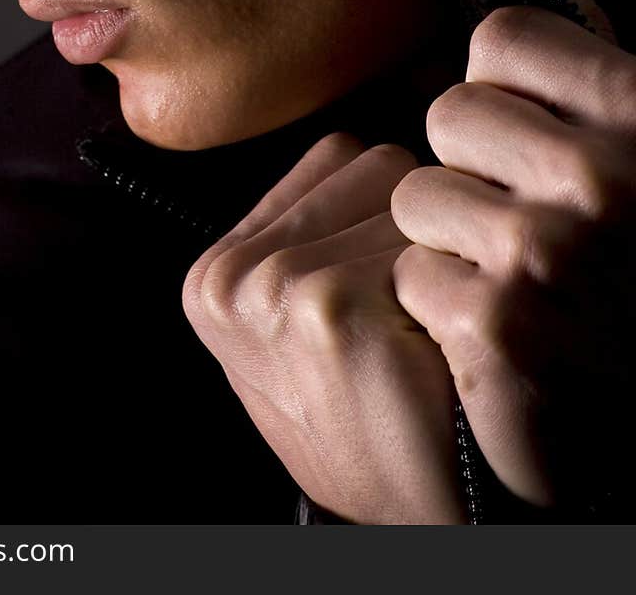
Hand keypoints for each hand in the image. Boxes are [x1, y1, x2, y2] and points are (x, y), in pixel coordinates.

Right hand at [182, 133, 468, 523]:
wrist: (416, 515)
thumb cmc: (374, 416)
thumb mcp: (302, 328)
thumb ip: (306, 232)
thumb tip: (366, 151)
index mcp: (212, 275)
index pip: (337, 154)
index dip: (386, 213)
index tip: (386, 285)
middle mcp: (232, 277)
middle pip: (376, 167)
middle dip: (410, 228)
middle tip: (411, 312)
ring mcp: (276, 290)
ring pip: (405, 200)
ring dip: (433, 255)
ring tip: (422, 328)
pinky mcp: (333, 307)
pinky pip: (429, 245)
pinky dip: (454, 288)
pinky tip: (438, 347)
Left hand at [391, 0, 635, 507]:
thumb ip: (587, 32)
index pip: (501, 38)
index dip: (511, 87)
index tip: (538, 130)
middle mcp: (603, 172)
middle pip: (450, 114)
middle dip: (477, 163)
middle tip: (528, 210)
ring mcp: (551, 252)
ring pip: (417, 195)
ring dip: (452, 234)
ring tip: (515, 269)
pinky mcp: (507, 330)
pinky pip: (414, 275)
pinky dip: (445, 304)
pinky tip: (503, 326)